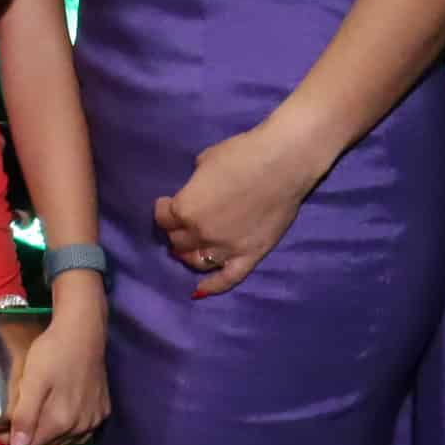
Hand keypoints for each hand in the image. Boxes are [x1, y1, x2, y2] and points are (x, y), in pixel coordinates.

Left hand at [7, 285, 107, 444]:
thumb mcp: (32, 381)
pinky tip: (59, 419)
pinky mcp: (103, 411)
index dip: (10, 440)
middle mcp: (80, 427)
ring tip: (33, 420)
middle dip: (28, 439)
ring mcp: (94, 420)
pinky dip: (68, 431)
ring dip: (47, 437)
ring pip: (65, 442)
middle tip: (13, 422)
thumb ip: (25, 416)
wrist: (83, 331)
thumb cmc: (53, 352)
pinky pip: (82, 433)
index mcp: (61, 422)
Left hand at [153, 121, 325, 297]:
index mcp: (185, 209)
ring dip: (189, 256)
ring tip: (189, 249)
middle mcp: (201, 233)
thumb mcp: (204, 161)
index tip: (168, 204)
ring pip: (196, 261)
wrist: (282, 163)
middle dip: (176, 232)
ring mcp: (226, 248)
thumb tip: (196, 190)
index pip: (162, 218)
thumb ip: (194, 183)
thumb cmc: (241, 154)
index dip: (164, 210)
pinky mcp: (250, 255)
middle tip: (181, 225)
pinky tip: (200, 290)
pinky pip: (228, 279)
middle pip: (177, 242)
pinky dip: (213, 286)